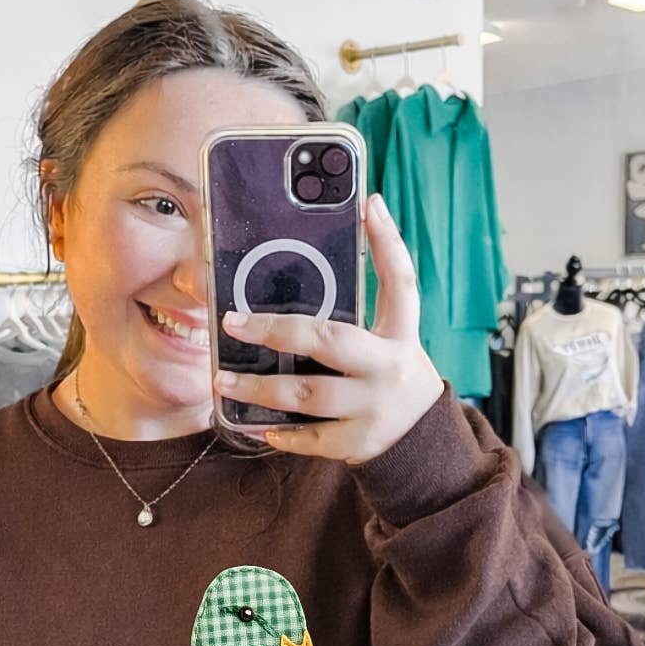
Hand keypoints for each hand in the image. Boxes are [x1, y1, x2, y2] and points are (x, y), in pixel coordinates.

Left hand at [212, 192, 444, 465]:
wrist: (421, 436)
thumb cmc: (388, 373)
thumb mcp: (390, 335)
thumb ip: (359, 304)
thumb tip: (320, 254)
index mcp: (400, 333)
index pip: (401, 281)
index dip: (388, 242)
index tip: (368, 204)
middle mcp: (390, 366)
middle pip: (331, 340)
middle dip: (277, 330)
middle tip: (232, 323)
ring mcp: (374, 406)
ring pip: (309, 395)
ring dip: (260, 388)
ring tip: (223, 380)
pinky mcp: (359, 441)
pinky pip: (312, 438)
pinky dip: (284, 434)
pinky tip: (258, 425)